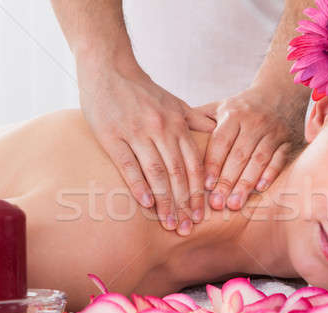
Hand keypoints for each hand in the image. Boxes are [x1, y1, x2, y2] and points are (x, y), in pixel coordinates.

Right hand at [76, 55, 215, 235]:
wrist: (109, 69)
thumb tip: (218, 134)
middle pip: (178, 174)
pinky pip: (129, 165)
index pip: (193, 165)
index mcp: (177, 124)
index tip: (202, 215)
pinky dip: (138, 185)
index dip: (199, 193)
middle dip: (185, 204)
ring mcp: (137, 133)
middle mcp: (161, 130)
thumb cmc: (142, 90)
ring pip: (156, 173)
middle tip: (188, 228)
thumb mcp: (175, 102)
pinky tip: (146, 204)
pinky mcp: (113, 136)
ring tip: (170, 223)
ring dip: (165, 201)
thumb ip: (196, 121)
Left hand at [196, 87, 297, 210]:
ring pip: (259, 160)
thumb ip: (198, 120)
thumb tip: (171, 137)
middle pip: (239, 155)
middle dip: (228, 181)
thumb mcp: (219, 107)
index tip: (206, 185)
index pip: (221, 142)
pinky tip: (260, 189)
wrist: (278, 92)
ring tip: (234, 204)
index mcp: (233, 115)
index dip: (213, 164)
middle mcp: (254, 122)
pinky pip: (279, 159)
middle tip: (218, 204)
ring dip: (246, 183)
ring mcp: (273, 132)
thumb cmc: (240, 107)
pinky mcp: (288, 140)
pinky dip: (270, 174)